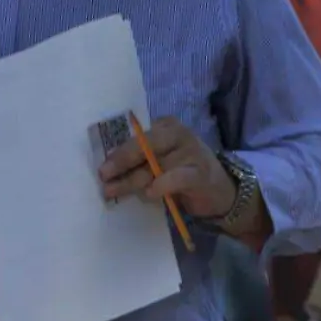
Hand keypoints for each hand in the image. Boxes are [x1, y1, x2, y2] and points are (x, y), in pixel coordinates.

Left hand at [97, 116, 232, 219]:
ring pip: (156, 165)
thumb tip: (109, 168)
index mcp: (167, 126)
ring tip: (114, 191)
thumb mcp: (160, 160)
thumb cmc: (182, 173)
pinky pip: (176, 178)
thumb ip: (141, 159)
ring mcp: (192, 152)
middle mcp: (179, 134)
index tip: (102, 164)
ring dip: (133, 180)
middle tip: (103, 176)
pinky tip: (150, 194)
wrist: (219, 190)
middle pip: (145, 146)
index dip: (119, 150)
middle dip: (122, 161)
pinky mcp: (200, 173)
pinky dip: (161, 185)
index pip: (138, 136)